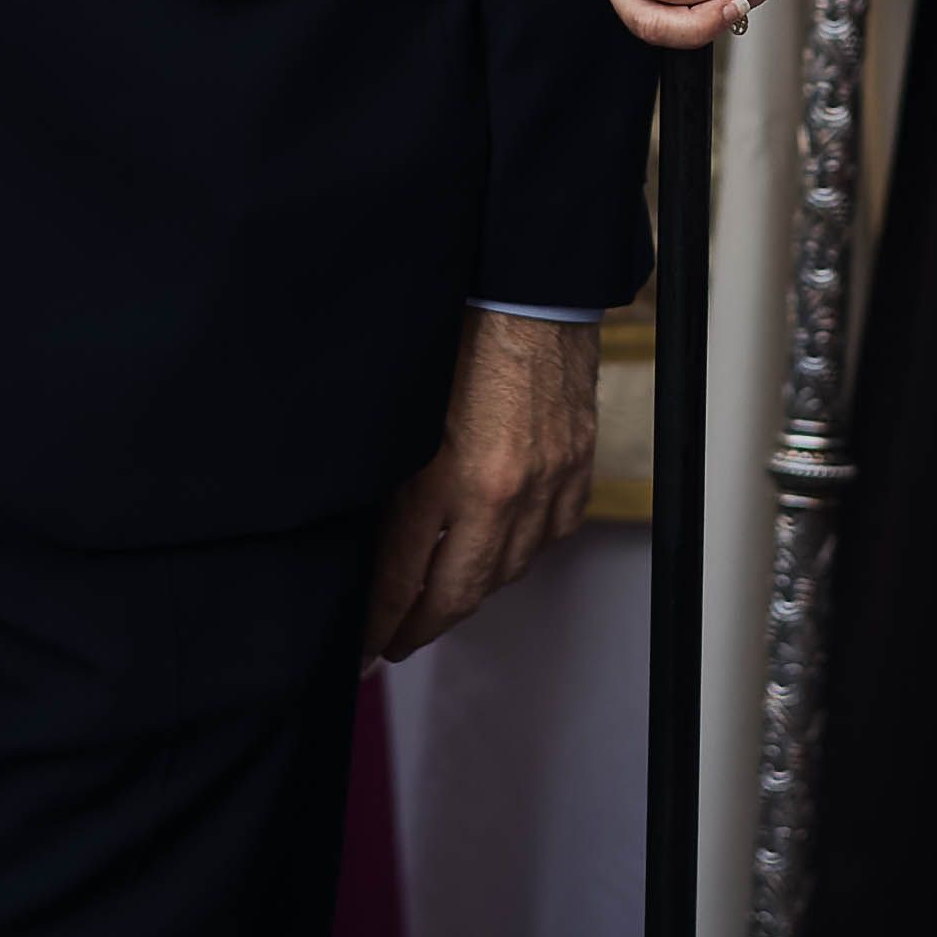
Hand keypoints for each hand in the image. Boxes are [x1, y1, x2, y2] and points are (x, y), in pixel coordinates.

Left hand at [368, 309, 600, 658]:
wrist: (527, 285)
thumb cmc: (458, 331)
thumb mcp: (397, 413)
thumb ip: (390, 484)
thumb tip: (372, 544)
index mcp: (449, 478)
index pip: (402, 581)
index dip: (377, 624)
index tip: (359, 651)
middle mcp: (505, 493)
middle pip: (458, 595)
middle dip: (419, 627)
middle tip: (391, 642)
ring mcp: (549, 483)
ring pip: (507, 572)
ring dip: (469, 592)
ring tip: (437, 602)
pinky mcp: (577, 466)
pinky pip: (550, 535)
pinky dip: (519, 553)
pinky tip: (497, 553)